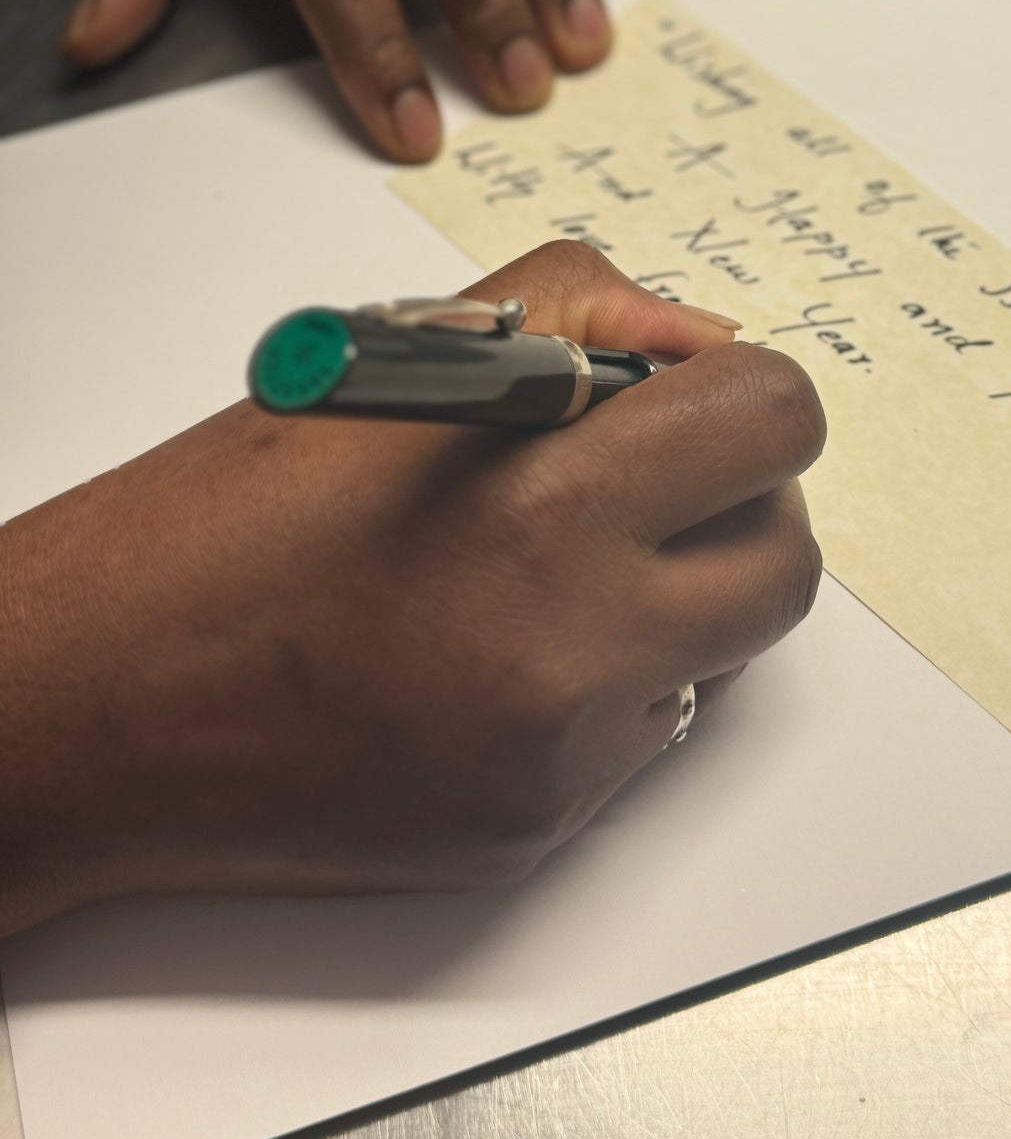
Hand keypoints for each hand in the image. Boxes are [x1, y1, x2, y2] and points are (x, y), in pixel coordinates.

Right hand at [0, 245, 824, 935]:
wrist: (98, 704)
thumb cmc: (225, 521)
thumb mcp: (402, 356)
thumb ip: (579, 312)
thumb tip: (702, 344)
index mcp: (541, 504)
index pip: (771, 421)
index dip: (742, 392)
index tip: (690, 394)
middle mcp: (574, 648)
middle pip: (783, 558)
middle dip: (736, 499)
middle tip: (650, 473)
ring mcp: (562, 758)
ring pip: (725, 652)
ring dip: (677, 591)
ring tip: (552, 559)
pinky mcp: (536, 826)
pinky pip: (645, 730)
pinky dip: (608, 675)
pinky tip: (497, 644)